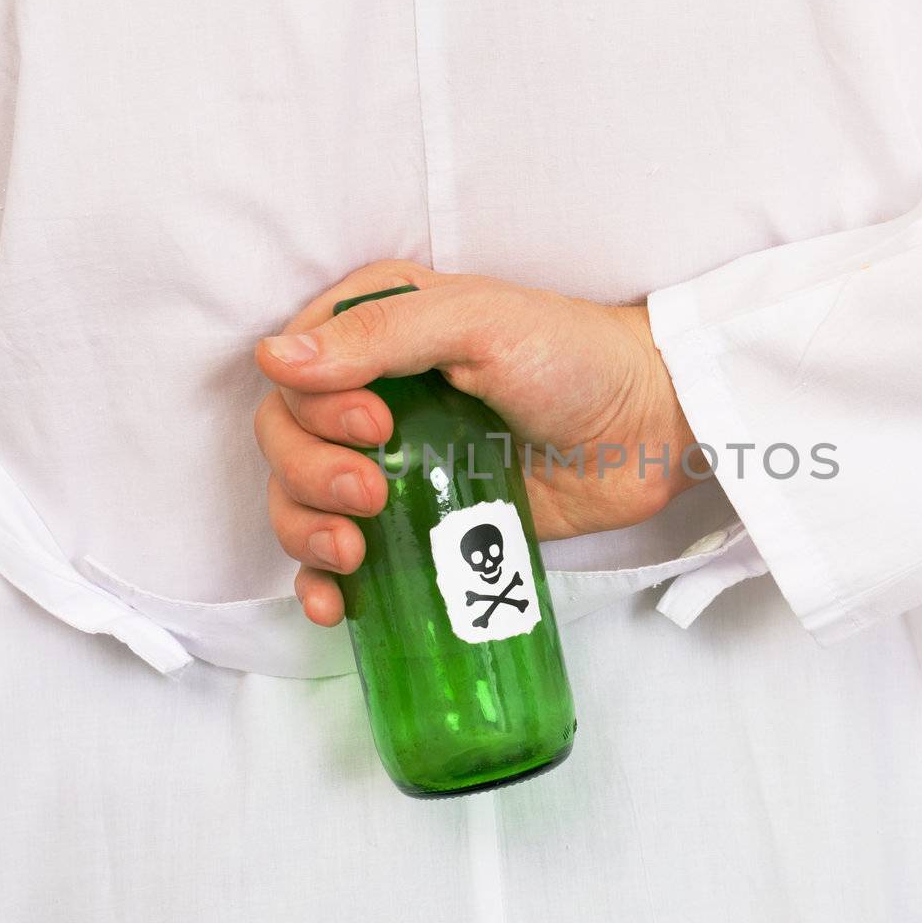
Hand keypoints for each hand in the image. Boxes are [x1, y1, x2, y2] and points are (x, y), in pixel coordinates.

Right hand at [253, 260, 701, 624]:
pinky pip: (341, 557)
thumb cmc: (574, 357)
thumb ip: (382, 334)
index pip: (291, 371)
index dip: (311, 406)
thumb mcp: (479, 322)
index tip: (373, 423)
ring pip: (300, 500)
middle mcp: (371, 391)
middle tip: (371, 490)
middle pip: (284, 440)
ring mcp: (391, 462)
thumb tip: (274, 358)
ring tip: (354, 550)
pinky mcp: (418, 522)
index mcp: (377, 328)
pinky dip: (320, 582)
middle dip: (309, 473)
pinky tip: (332, 600)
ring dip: (306, 530)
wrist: (647, 429)